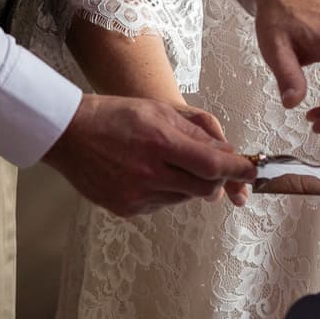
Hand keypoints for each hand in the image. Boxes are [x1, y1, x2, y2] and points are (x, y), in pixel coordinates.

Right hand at [43, 94, 254, 217]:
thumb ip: (196, 132)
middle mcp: (149, 173)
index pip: (212, 165)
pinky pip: (160, 205)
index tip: (251, 170)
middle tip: (211, 167)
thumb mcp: (159, 110)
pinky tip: (147, 173)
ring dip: (187, 184)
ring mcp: (136, 195)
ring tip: (166, 162)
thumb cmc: (116, 114)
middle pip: (204, 189)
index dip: (236, 170)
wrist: (68, 133)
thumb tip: (227, 154)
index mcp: (159, 142)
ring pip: (183, 197)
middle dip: (215, 180)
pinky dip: (165, 192)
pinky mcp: (126, 208)